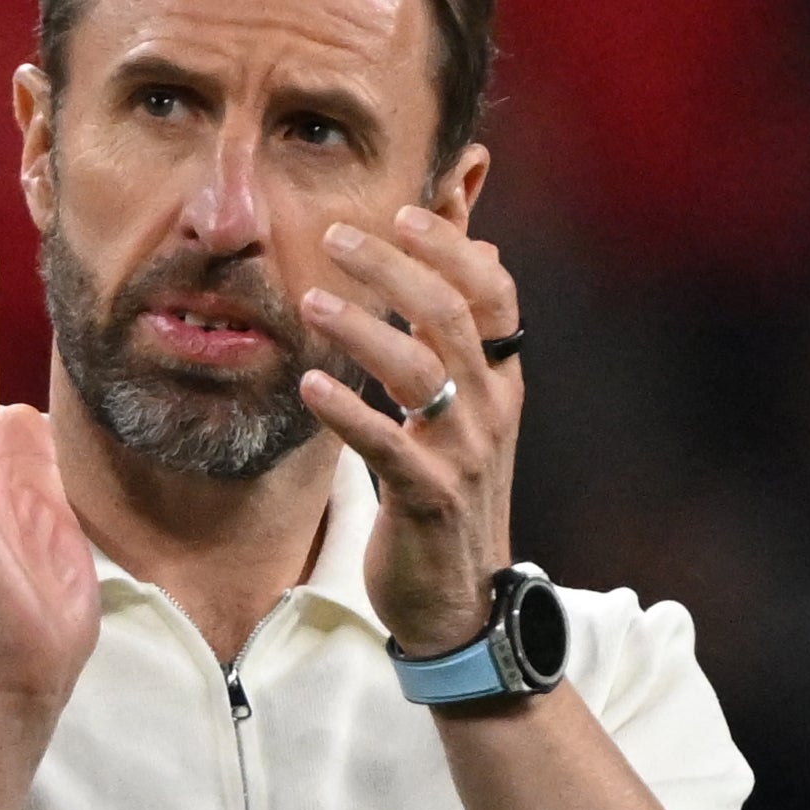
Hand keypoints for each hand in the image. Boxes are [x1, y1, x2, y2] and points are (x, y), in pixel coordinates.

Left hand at [296, 200, 522, 654]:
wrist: (461, 598)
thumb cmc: (450, 491)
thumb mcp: (467, 406)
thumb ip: (458, 326)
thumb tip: (469, 238)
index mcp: (500, 379)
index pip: (493, 292)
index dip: (451, 245)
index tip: (402, 211)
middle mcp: (490, 408)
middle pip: (449, 315)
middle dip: (392, 268)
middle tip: (336, 237)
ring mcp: (463, 454)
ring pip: (420, 371)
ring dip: (361, 330)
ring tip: (310, 301)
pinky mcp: (428, 498)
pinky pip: (386, 445)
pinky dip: (347, 412)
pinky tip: (309, 387)